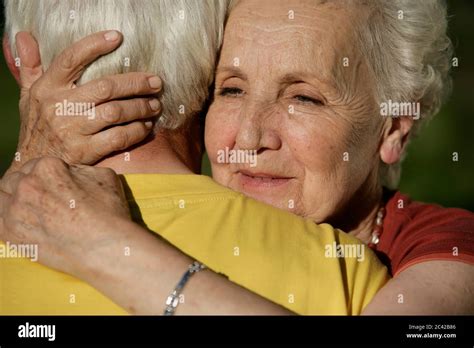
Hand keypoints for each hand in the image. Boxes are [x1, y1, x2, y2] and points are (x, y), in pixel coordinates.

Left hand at [0, 157, 130, 276]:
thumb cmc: (109, 212)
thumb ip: (80, 169)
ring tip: (29, 210)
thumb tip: (72, 172)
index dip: (48, 177)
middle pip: (17, 179)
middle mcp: (27, 184)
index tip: (57, 188)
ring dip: (13, 200)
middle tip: (44, 200)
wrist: (105, 248)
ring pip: (1, 196)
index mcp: (48, 166)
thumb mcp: (104, 176)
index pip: (38, 165)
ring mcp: (15, 209)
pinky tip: (18, 222)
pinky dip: (4, 218)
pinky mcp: (10, 234)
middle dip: (29, 187)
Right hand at [9, 31, 161, 171]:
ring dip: (140, 107)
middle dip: (136, 84)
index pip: (71, 58)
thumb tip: (23, 36)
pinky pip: (118, 138)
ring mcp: (72, 130)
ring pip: (115, 112)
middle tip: (156, 83)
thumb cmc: (37, 126)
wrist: (33, 166)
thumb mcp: (27, 96)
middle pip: (106, 87)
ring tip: (155, 105)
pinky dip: (136, 131)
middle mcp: (60, 106)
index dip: (94, 45)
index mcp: (48, 88)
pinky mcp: (84, 151)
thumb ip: (29, 67)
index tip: (118, 38)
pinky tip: (146, 127)